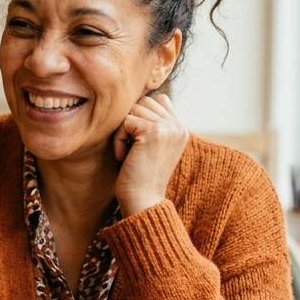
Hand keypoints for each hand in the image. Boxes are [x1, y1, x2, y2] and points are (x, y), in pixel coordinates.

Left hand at [112, 95, 188, 215]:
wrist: (143, 201)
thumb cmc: (140, 175)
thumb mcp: (152, 146)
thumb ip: (152, 123)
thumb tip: (134, 98)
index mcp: (181, 129)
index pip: (159, 100)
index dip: (142, 115)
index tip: (138, 142)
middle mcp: (178, 126)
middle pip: (144, 102)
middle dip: (131, 122)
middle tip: (132, 148)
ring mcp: (168, 128)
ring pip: (134, 109)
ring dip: (123, 131)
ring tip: (129, 152)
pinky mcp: (154, 131)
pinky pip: (125, 121)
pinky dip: (119, 139)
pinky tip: (124, 156)